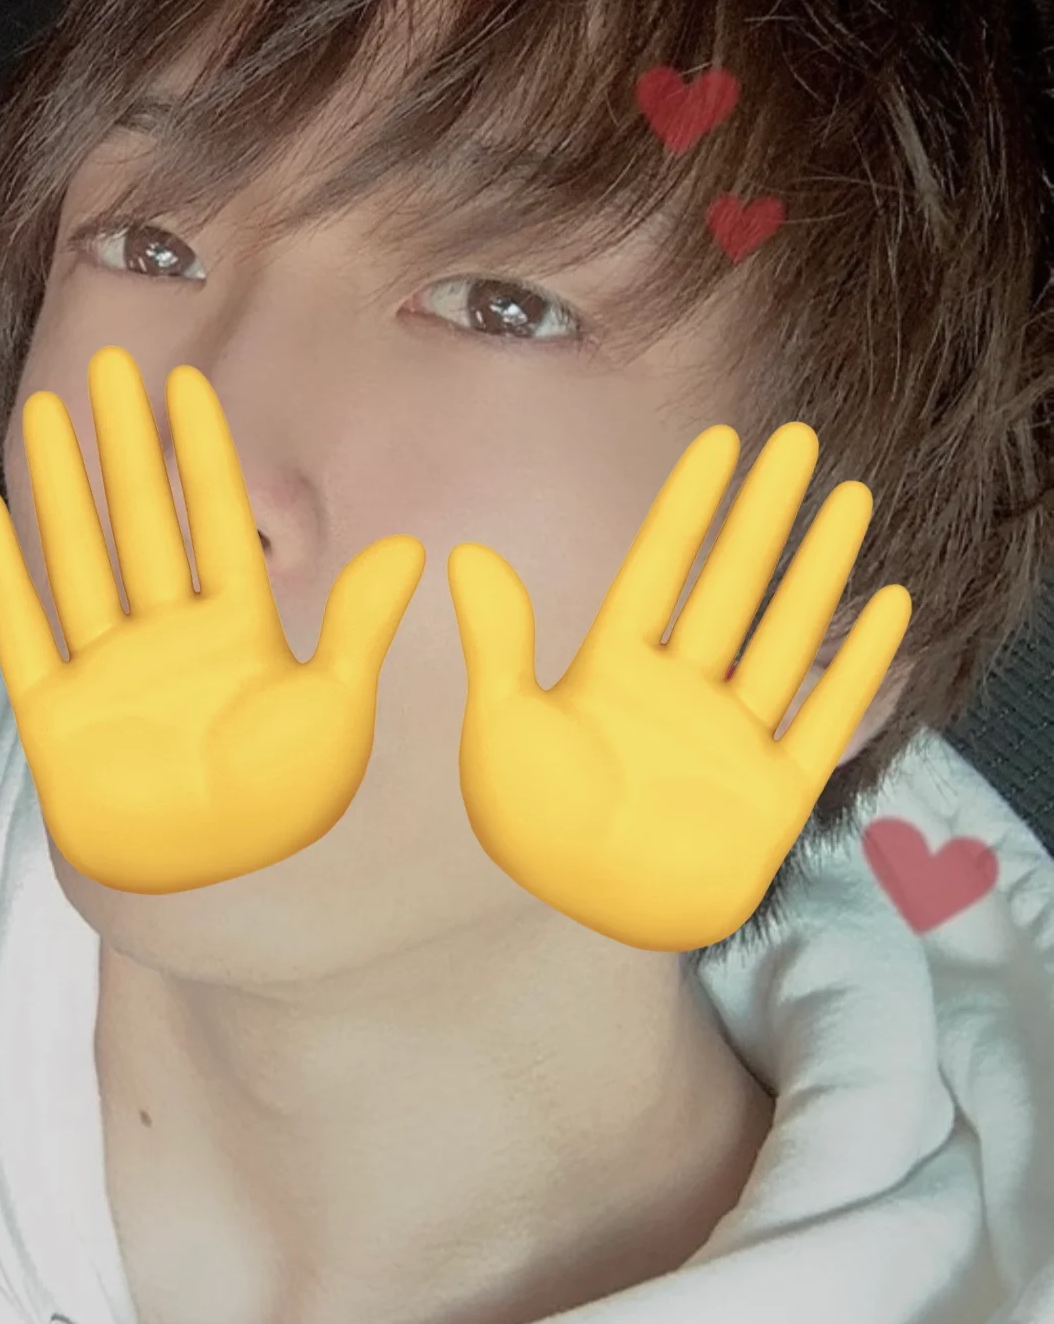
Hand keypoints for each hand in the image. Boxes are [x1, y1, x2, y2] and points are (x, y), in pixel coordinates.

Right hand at [0, 346, 424, 893]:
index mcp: (238, 631)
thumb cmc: (280, 809)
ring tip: (46, 413)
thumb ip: (360, 628)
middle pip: (141, 519)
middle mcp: (168, 637)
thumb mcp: (336, 712)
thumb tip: (412, 550)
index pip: (216, 519)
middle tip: (109, 365)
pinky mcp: (56, 718)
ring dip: (62, 486)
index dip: (202, 451)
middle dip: (124, 443)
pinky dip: (3, 573)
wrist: (214, 890)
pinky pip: (24, 631)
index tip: (189, 385)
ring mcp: (109, 671)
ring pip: (79, 556)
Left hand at [447, 423, 911, 949]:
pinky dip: (862, 667)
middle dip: (767, 511)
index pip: (664, 564)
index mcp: (617, 667)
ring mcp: (734, 736)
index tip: (721, 441)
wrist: (587, 918)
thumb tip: (467, 554)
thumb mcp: (504, 725)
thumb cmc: (537, 827)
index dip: (693, 502)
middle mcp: (683, 689)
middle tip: (797, 439)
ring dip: (820, 568)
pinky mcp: (776, 794)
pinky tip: (890, 608)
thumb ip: (499, 640)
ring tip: (849, 498)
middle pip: (734, 582)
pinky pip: (828, 718)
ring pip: (789, 633)